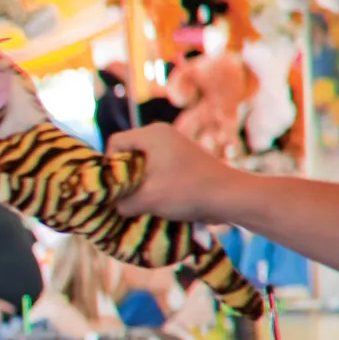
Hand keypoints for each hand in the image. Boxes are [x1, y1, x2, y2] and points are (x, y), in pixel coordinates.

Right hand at [109, 123, 242, 221]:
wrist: (230, 196)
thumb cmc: (186, 192)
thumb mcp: (147, 199)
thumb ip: (121, 202)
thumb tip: (112, 206)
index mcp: (152, 134)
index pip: (115, 142)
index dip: (108, 166)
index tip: (113, 187)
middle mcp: (162, 133)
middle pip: (128, 152)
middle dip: (123, 175)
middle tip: (123, 195)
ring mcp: (175, 145)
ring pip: (143, 162)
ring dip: (139, 182)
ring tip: (140, 200)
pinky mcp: (184, 159)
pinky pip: (158, 167)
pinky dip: (153, 182)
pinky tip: (156, 199)